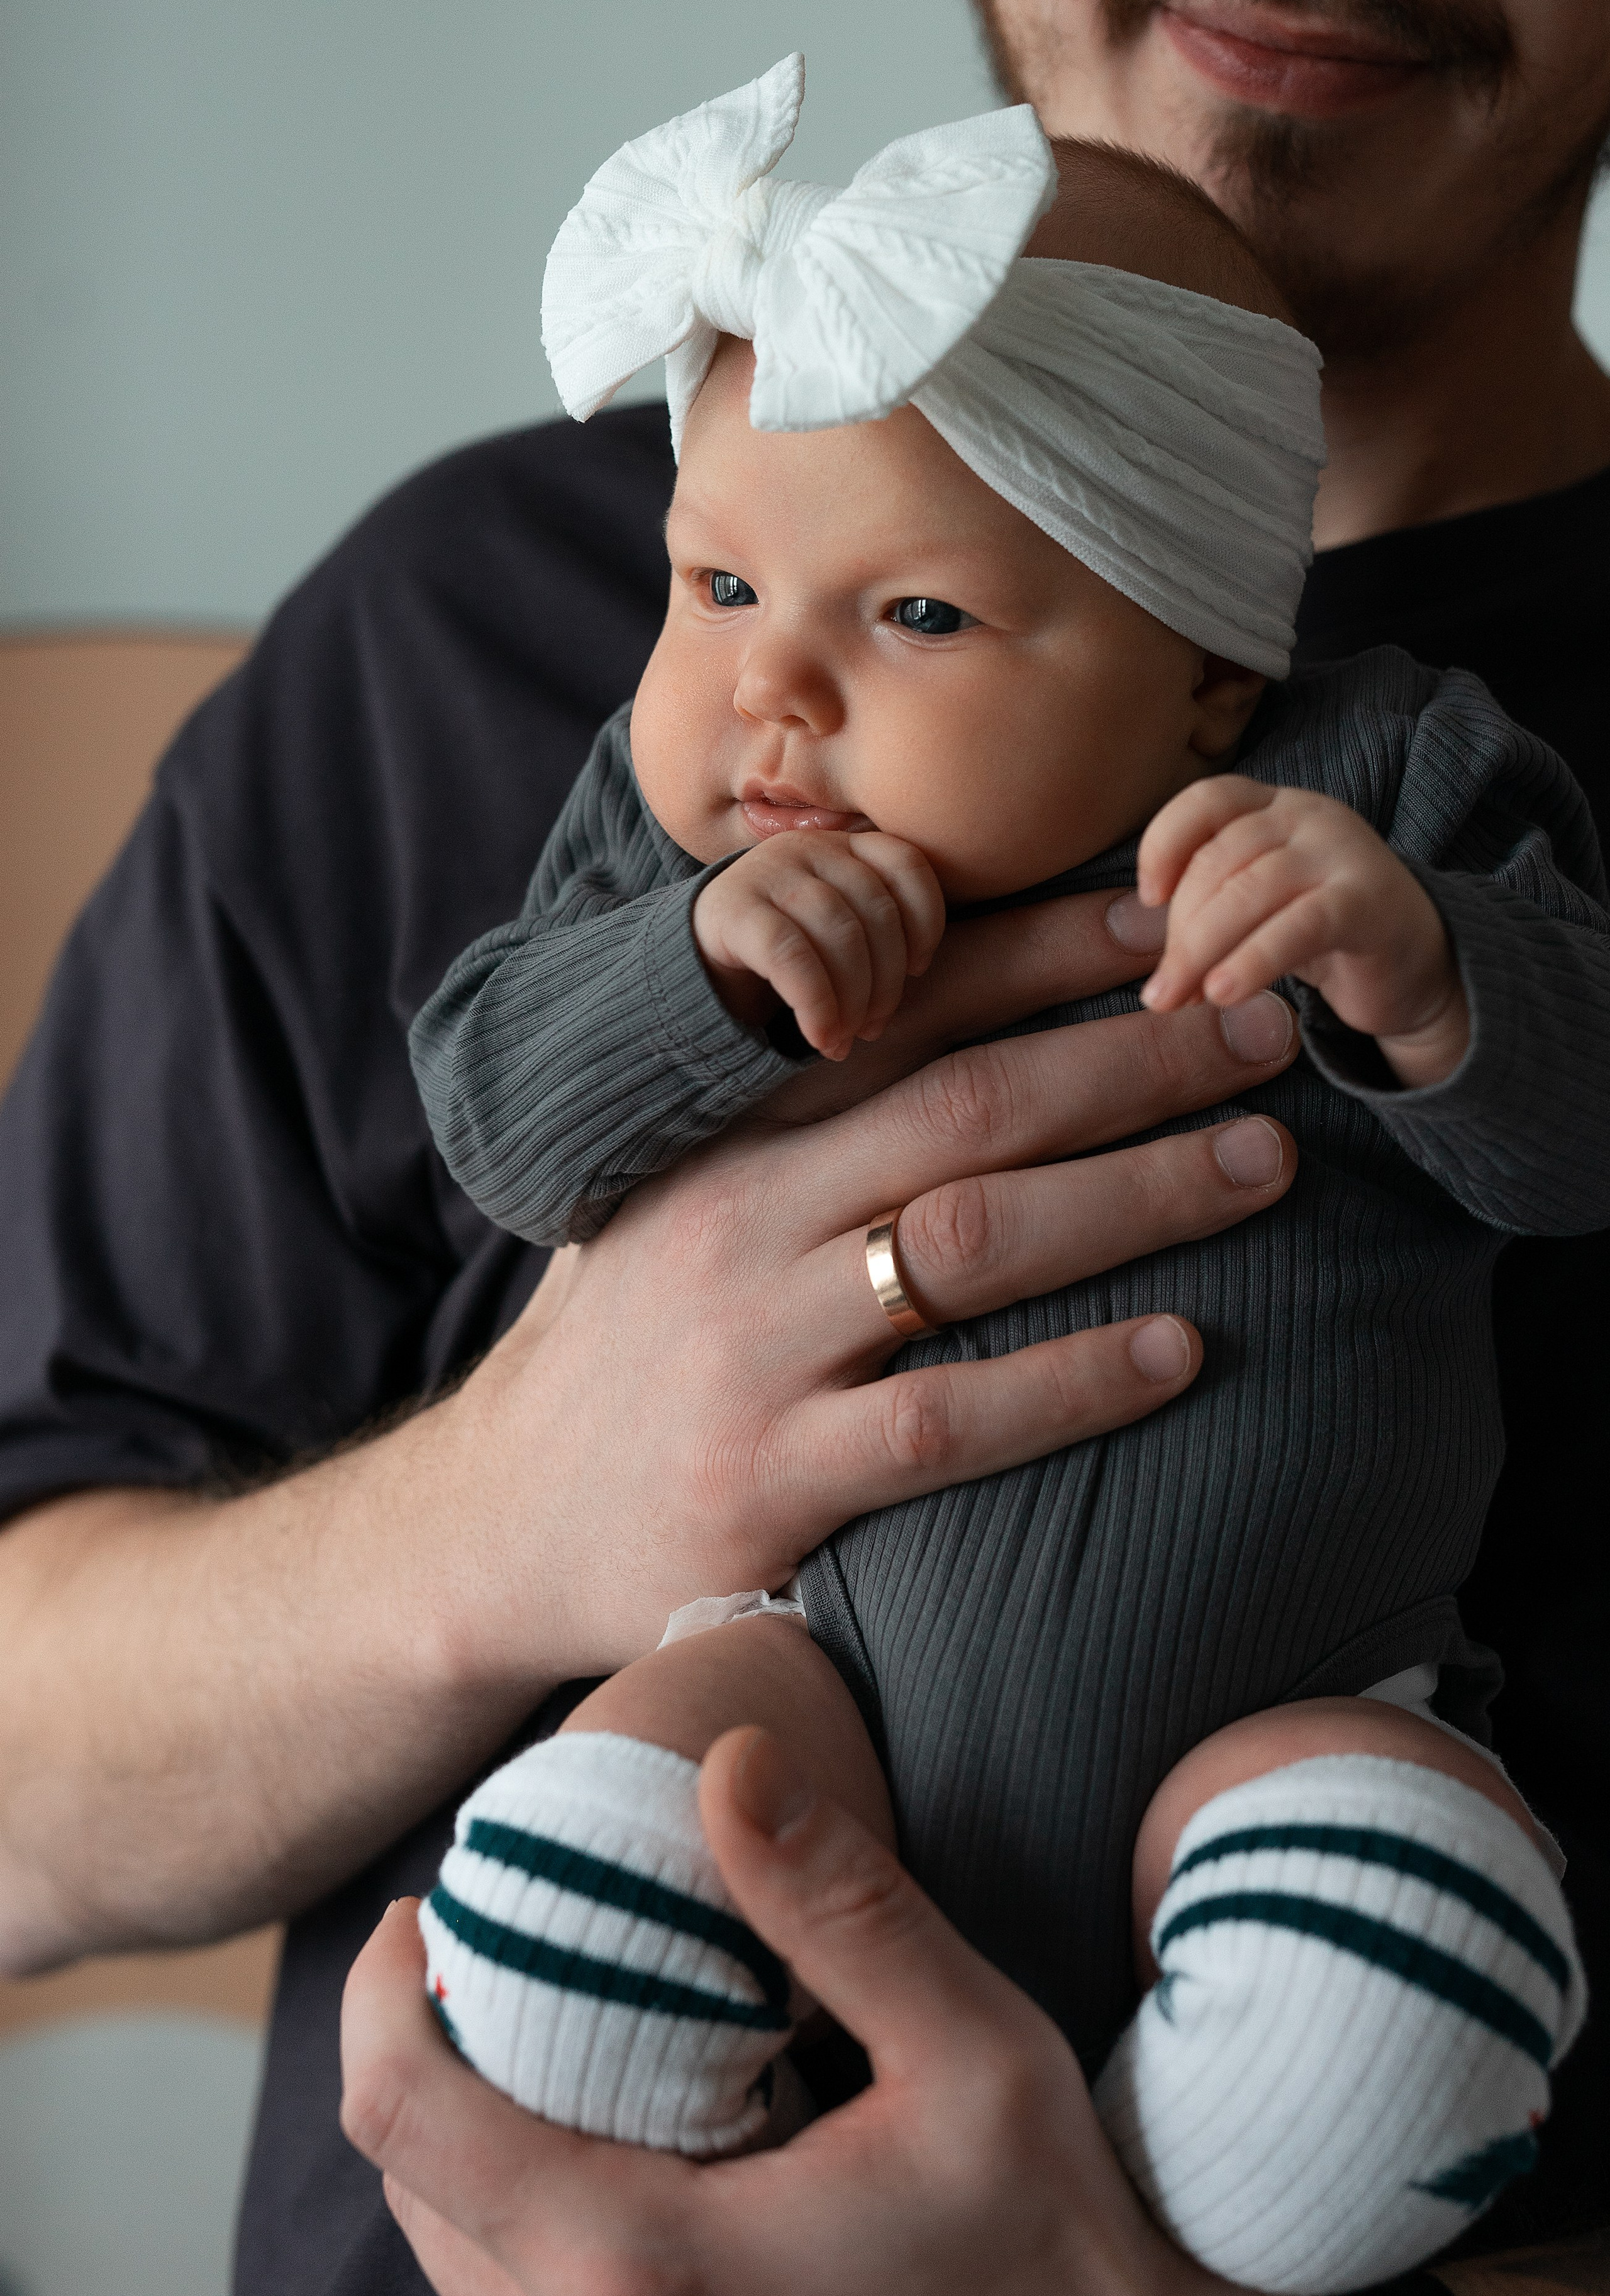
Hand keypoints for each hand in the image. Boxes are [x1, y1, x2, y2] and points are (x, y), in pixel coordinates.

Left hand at [341, 1727, 1229, 2295]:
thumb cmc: (1048, 2228)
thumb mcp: (972, 2051)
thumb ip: (843, 1908)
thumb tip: (727, 1759)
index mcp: (646, 2264)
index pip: (411, 2121)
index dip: (380, 1995)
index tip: (421, 1904)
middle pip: (409, 2186)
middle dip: (415, 2045)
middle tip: (474, 1936)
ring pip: (451, 2256)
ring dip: (456, 2128)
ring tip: (518, 2013)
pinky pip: (514, 2295)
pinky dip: (508, 2199)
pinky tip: (585, 2120)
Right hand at [466, 885, 1300, 1678]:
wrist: (495, 1524)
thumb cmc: (618, 1346)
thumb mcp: (668, 1198)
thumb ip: (782, 1127)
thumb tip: (928, 1031)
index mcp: (722, 1137)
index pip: (899, 1012)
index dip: (1038, 957)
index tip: (1158, 921)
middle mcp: (743, 1219)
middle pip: (969, 1107)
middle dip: (1133, 1058)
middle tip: (1264, 1030)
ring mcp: (758, 1348)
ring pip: (975, 1240)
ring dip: (1137, 1194)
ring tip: (1262, 1163)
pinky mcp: (775, 1480)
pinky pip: (949, 1418)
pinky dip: (1072, 1380)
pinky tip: (1179, 1352)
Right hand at [693, 831, 945, 1057]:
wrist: (690, 954)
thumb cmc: (784, 947)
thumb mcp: (833, 925)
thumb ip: (876, 925)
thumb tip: (918, 971)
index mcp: (843, 845)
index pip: (907, 865)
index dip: (926, 922)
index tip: (917, 970)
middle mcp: (808, 848)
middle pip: (876, 911)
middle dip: (886, 983)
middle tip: (873, 1028)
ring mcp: (768, 873)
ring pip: (840, 935)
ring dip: (853, 1000)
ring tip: (846, 1038)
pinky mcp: (733, 910)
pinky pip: (793, 958)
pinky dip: (817, 1005)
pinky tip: (821, 1037)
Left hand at [1136, 777, 1470, 1087]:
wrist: (1421, 966)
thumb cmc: (1323, 937)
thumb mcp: (1259, 910)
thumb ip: (1210, 910)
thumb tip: (1155, 966)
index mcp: (1275, 807)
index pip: (1206, 800)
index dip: (1164, 843)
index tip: (1148, 898)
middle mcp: (1309, 816)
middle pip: (1219, 859)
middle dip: (1180, 930)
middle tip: (1163, 992)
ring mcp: (1342, 853)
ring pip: (1250, 890)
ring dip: (1201, 951)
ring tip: (1179, 1001)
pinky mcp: (1367, 902)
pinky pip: (1297, 926)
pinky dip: (1253, 961)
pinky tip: (1223, 994)